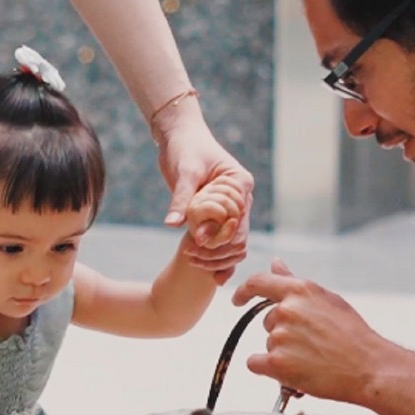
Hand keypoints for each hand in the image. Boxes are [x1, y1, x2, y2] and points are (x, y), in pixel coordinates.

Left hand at [158, 115, 253, 282]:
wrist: (178, 138)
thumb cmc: (185, 148)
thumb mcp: (184, 172)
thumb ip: (181, 199)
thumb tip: (173, 224)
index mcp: (240, 184)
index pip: (239, 217)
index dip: (220, 235)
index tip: (196, 241)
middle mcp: (241, 199)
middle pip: (239, 235)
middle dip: (218, 250)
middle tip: (192, 256)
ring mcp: (231, 209)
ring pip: (233, 243)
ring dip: (217, 257)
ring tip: (193, 262)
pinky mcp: (218, 216)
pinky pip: (223, 241)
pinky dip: (218, 257)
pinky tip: (212, 276)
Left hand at [232, 261, 381, 404]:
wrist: (368, 368)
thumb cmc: (353, 335)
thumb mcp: (328, 300)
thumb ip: (296, 283)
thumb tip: (276, 264)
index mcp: (300, 290)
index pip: (259, 282)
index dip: (244, 291)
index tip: (238, 300)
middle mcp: (287, 310)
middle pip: (268, 322)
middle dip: (283, 334)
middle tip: (312, 346)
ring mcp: (280, 336)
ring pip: (268, 344)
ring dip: (283, 354)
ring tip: (313, 360)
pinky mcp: (277, 363)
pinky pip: (256, 364)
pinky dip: (269, 370)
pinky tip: (291, 373)